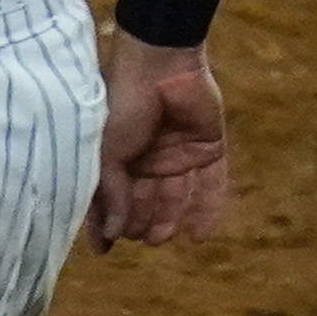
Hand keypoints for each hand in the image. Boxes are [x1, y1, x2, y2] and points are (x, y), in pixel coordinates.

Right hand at [92, 32, 230, 249]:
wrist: (161, 64)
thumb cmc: (122, 104)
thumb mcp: (106, 152)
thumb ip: (112, 193)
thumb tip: (113, 235)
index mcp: (115, 156)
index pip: (110, 197)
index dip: (106, 224)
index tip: (105, 250)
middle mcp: (145, 158)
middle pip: (143, 199)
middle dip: (139, 221)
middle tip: (138, 239)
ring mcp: (177, 154)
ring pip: (174, 195)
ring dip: (167, 219)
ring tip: (160, 239)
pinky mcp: (208, 148)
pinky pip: (211, 183)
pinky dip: (208, 209)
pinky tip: (201, 236)